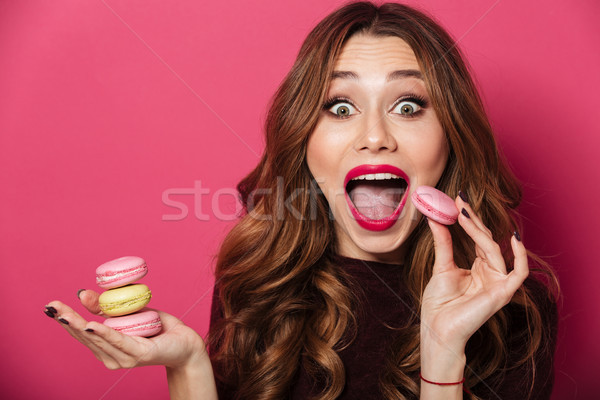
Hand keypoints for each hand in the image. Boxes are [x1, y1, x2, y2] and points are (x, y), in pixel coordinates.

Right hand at [45, 290, 206, 369]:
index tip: (50, 306)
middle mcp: (112, 356)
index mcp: (108, 347)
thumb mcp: (129, 313)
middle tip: (52, 307)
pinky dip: (104, 333)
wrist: (186, 343)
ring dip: (80, 326)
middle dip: (67, 321)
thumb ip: (106, 306)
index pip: (81, 333)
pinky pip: (119, 341)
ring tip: (65, 314)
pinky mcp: (139, 354)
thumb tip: (82, 293)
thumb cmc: (159, 329)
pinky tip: (91, 326)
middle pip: (85, 337)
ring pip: (98, 339)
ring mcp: (125, 358)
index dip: (66, 319)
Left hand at [420, 195, 527, 358]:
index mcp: (479, 267)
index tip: (458, 198)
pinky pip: (519, 272)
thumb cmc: (439, 304)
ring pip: (494, 250)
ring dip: (479, 231)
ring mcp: (498, 282)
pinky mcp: (503, 293)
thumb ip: (444, 243)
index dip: (470, 218)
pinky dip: (520, 255)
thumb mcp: (441, 267)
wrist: (437, 328)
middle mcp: (491, 273)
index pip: (478, 237)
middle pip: (487, 240)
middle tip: (460, 199)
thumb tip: (436, 218)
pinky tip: (513, 238)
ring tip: (463, 214)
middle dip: (474, 218)